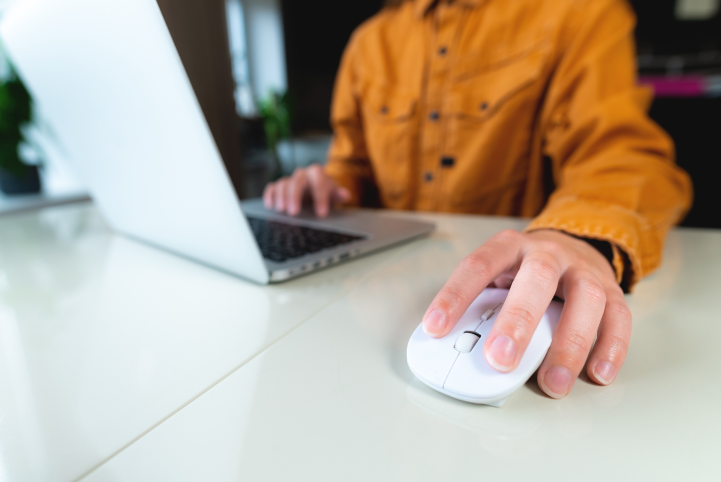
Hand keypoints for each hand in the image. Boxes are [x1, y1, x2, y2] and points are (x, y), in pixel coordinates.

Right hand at [262, 164, 349, 216]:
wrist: (316, 188)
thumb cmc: (325, 191)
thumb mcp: (334, 193)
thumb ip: (338, 194)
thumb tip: (345, 194)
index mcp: (317, 174)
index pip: (318, 181)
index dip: (320, 197)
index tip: (321, 213)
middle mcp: (302, 174)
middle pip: (297, 182)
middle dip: (295, 197)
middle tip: (294, 212)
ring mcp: (290, 179)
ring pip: (283, 184)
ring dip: (281, 197)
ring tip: (281, 210)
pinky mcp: (280, 186)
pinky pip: (272, 187)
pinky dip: (270, 195)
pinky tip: (270, 205)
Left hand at [422, 229, 630, 398]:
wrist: (573, 244)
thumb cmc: (525, 271)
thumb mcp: (498, 275)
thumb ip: (481, 304)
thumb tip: (454, 346)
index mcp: (510, 247)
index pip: (478, 265)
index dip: (455, 296)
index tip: (436, 328)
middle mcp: (548, 254)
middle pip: (537, 279)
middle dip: (517, 323)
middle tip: (499, 360)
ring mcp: (583, 271)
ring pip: (585, 300)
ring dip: (569, 345)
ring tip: (552, 383)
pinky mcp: (612, 291)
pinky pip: (619, 317)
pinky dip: (611, 348)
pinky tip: (597, 374)